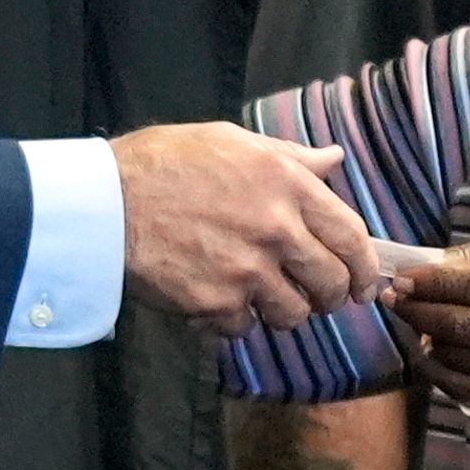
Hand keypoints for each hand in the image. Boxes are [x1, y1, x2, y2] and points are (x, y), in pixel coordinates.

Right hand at [112, 122, 384, 335]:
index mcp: (286, 183)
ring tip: (261, 299)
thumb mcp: (232, 142)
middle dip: (330, 296)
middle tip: (316, 297)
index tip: (363, 283)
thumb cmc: (164, 162)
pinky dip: (235, 321)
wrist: (104, 202)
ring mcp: (247, 270)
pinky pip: (245, 327)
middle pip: (331, 283)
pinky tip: (217, 300)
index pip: (351, 236)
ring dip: (282, 311)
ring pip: (293, 313)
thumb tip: (334, 160)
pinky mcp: (216, 302)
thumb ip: (290, 158)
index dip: (365, 267)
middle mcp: (276, 229)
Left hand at [384, 237, 469, 409]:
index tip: (403, 278)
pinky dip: (436, 368)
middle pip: (460, 326)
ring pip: (456, 357)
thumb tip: (434, 261)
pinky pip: (460, 386)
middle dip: (418, 310)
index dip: (435, 283)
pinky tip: (428, 347)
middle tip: (393, 296)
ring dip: (425, 336)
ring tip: (412, 314)